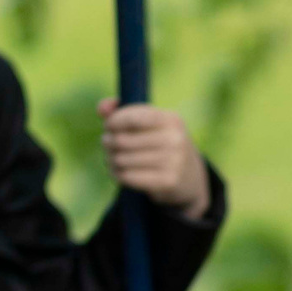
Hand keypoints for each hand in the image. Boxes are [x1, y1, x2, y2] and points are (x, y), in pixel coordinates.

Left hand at [99, 100, 210, 219]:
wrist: (190, 177)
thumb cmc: (162, 144)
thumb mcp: (150, 124)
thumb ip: (123, 111)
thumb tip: (102, 108)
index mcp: (171, 119)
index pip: (132, 118)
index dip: (113, 122)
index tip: (109, 126)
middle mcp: (175, 139)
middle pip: (123, 140)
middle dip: (108, 142)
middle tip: (107, 144)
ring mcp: (173, 162)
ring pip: (122, 159)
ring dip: (110, 159)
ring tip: (111, 158)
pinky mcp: (167, 182)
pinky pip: (128, 177)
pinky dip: (117, 174)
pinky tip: (117, 172)